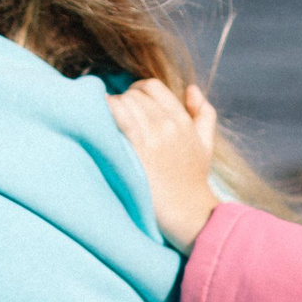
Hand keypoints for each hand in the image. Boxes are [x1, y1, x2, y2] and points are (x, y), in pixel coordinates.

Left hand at [108, 79, 220, 252]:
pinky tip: (95, 117)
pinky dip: (104, 110)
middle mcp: (168, 124)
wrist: (188, 214)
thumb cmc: (193, 181)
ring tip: (104, 124)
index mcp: (183, 120)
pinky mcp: (138, 151)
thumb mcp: (206, 145)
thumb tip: (192, 89)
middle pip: (134, 95)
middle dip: (121, 103)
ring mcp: (153, 136)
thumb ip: (204, 114)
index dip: (135, 91)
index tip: (128, 106)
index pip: (152, 87)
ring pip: (124, 103)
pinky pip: (117, 116)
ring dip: (110, 109)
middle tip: (114, 120)